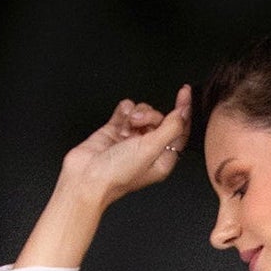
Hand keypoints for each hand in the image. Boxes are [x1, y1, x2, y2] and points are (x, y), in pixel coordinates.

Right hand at [15, 85, 192, 268]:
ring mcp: (131, 139)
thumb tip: (184, 111)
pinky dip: (123, 111)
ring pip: (142, 113)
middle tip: (138, 124)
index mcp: (163, 159)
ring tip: (125, 128)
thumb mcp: (151, 149)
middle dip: (149, 116)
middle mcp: (148, 149)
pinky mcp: (114, 131)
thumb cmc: (117, 173)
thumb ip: (171, 128)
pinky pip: (125, 111)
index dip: (183, 111)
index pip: (180, 130)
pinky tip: (120, 120)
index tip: (185, 92)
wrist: (85, 177)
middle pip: (159, 119)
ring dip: (135, 115)